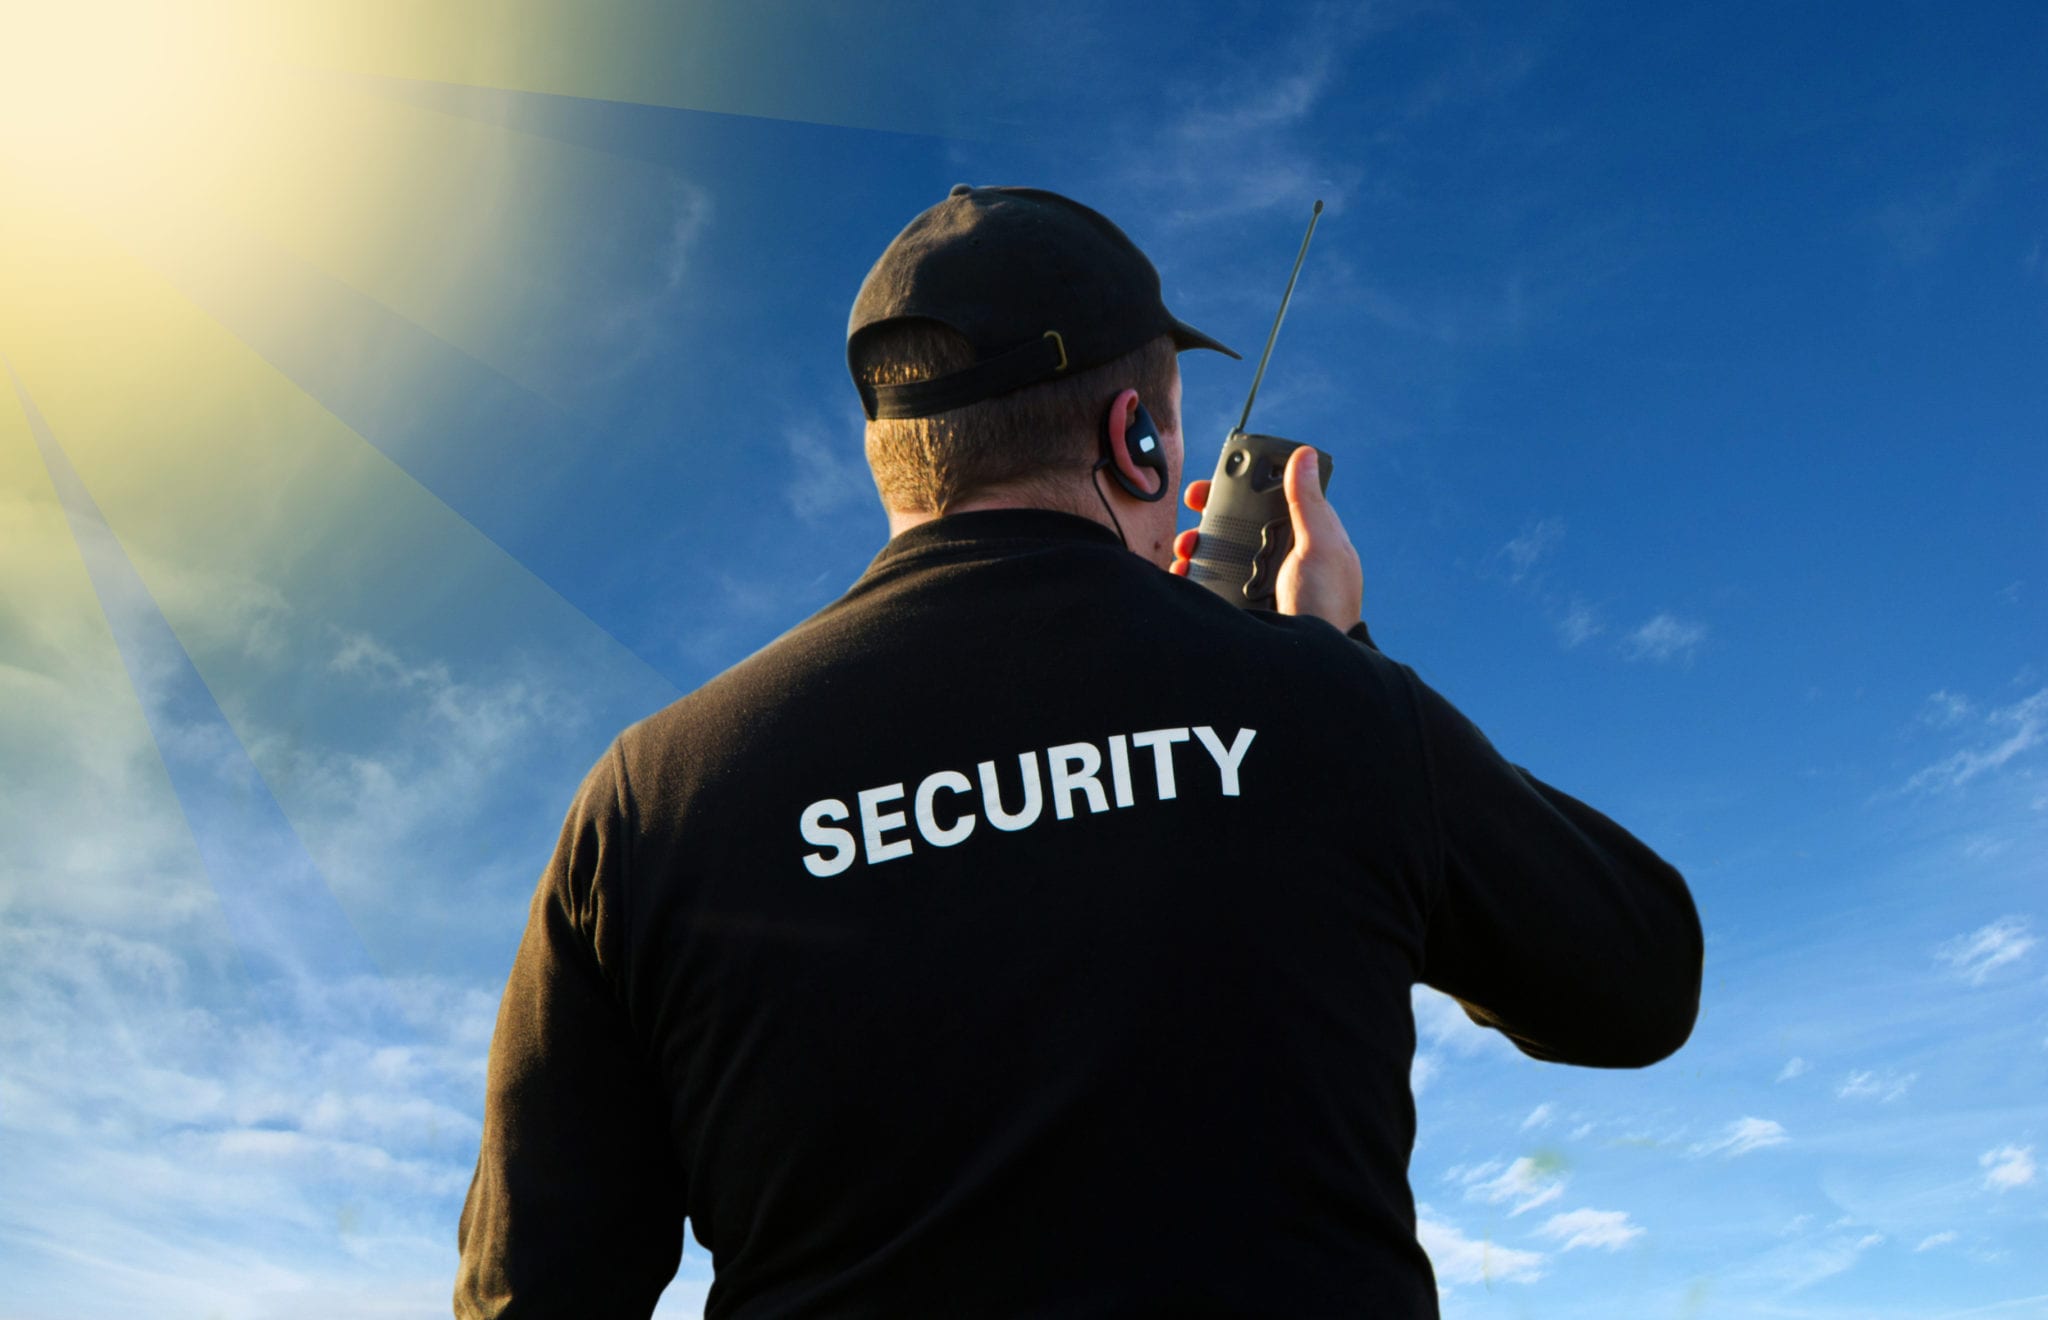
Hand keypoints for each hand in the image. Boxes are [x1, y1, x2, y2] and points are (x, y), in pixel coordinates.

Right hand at [1171, 445, 1363, 632]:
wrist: (1310, 664)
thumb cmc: (1328, 603)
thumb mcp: (1320, 547)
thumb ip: (1307, 503)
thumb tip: (1304, 455)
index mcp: (1305, 537)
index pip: (1268, 500)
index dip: (1241, 488)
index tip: (1215, 482)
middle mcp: (1280, 557)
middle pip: (1237, 524)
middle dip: (1210, 516)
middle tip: (1192, 513)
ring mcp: (1258, 582)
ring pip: (1219, 552)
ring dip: (1197, 546)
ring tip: (1186, 549)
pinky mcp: (1240, 605)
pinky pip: (1209, 583)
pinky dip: (1191, 575)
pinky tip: (1182, 573)